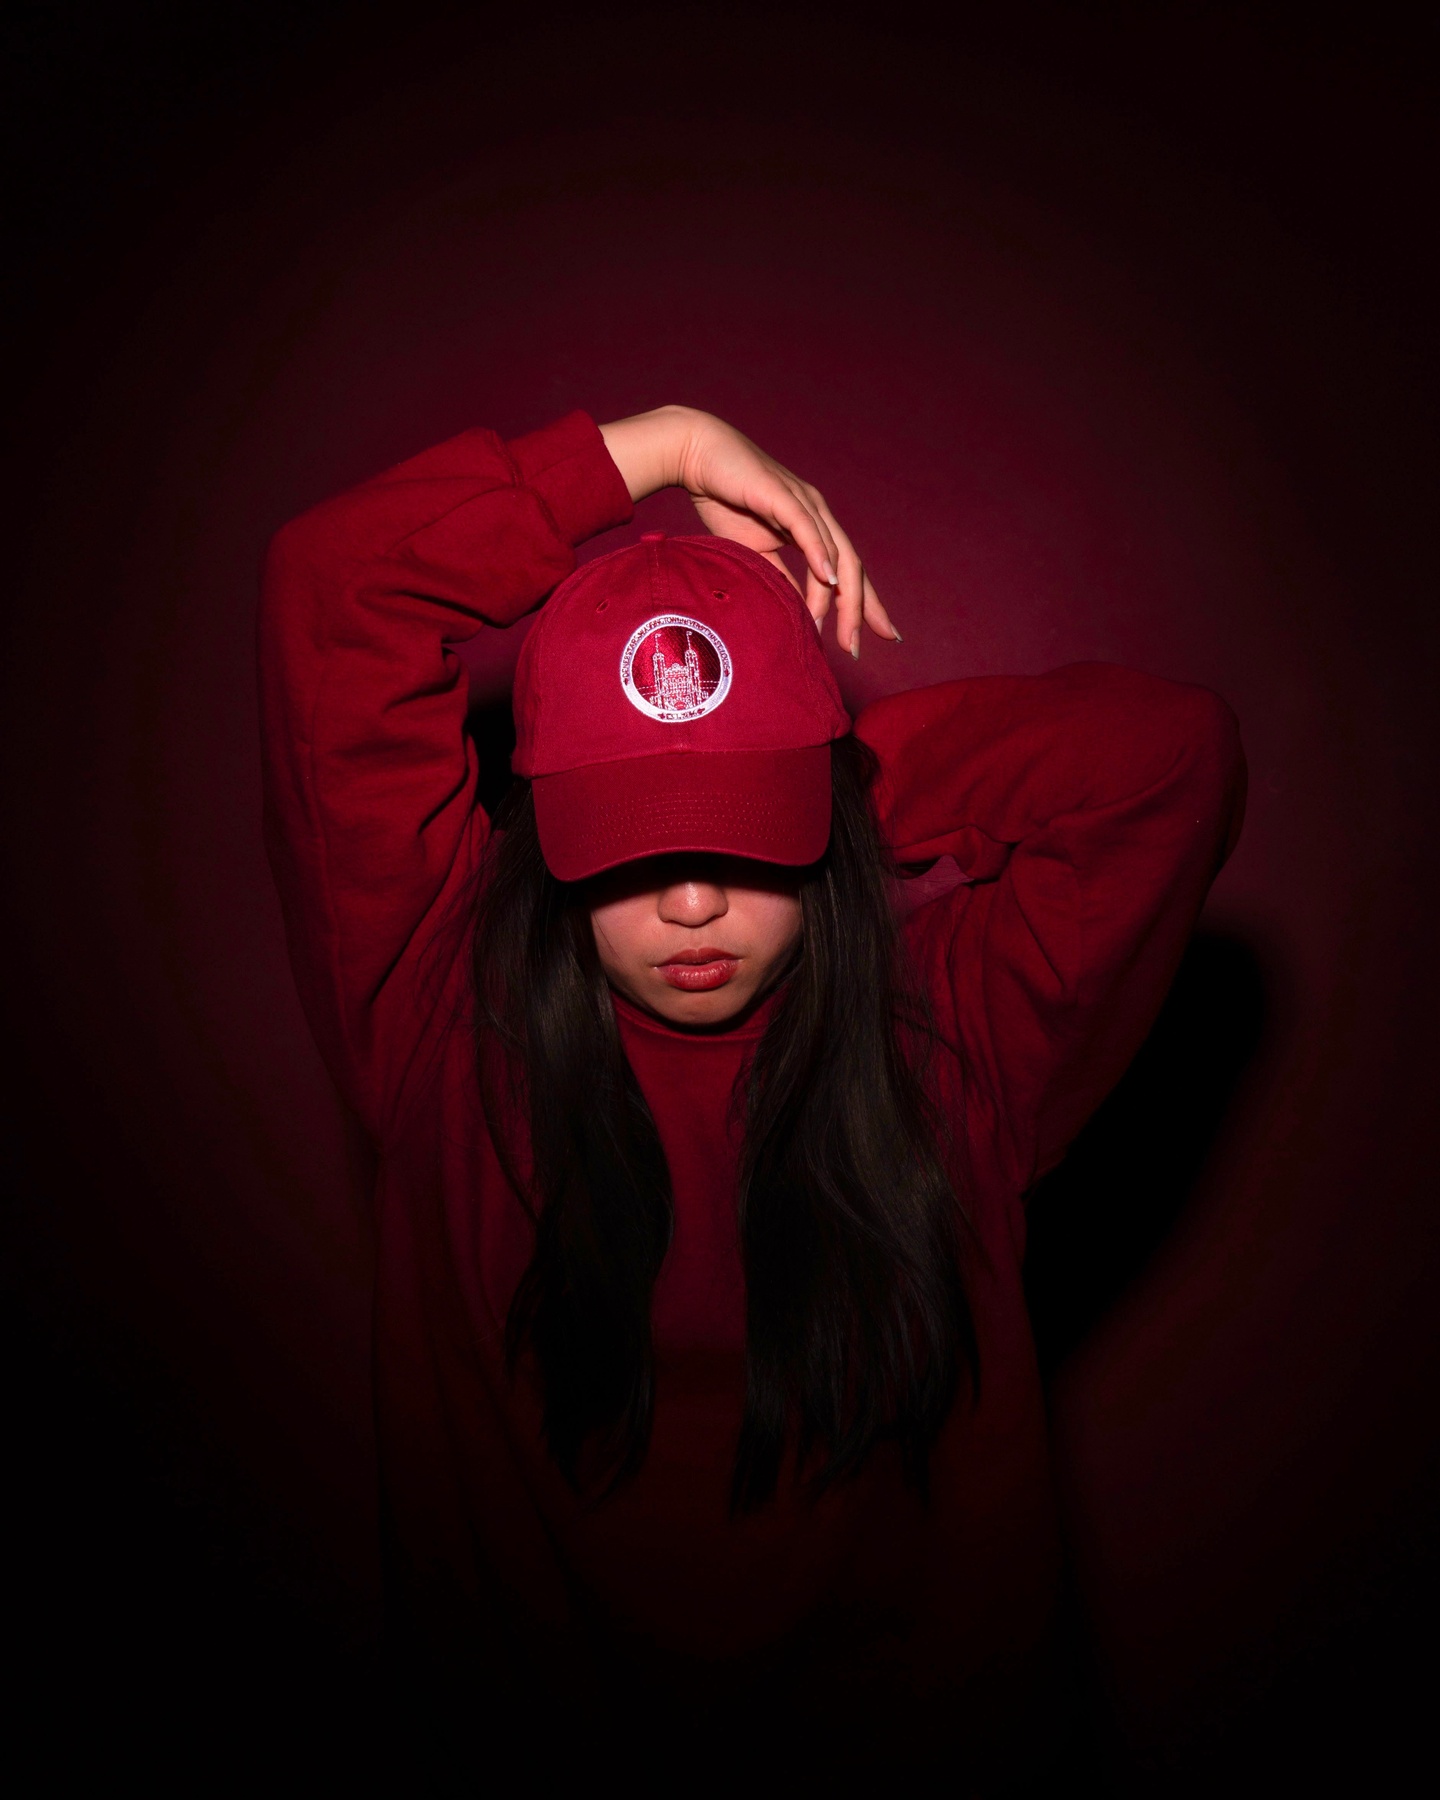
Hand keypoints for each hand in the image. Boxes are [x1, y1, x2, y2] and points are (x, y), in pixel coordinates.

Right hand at [598, 406, 897, 657]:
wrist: (697, 457)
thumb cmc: (723, 500)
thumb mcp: (754, 551)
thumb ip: (778, 576)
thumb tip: (798, 610)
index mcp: (813, 528)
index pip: (847, 571)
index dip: (864, 604)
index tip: (879, 636)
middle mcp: (817, 514)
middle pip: (852, 566)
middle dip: (860, 609)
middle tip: (857, 645)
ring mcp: (803, 502)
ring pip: (835, 552)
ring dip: (839, 594)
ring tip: (839, 629)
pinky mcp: (782, 494)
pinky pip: (806, 526)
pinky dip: (819, 553)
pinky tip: (827, 577)